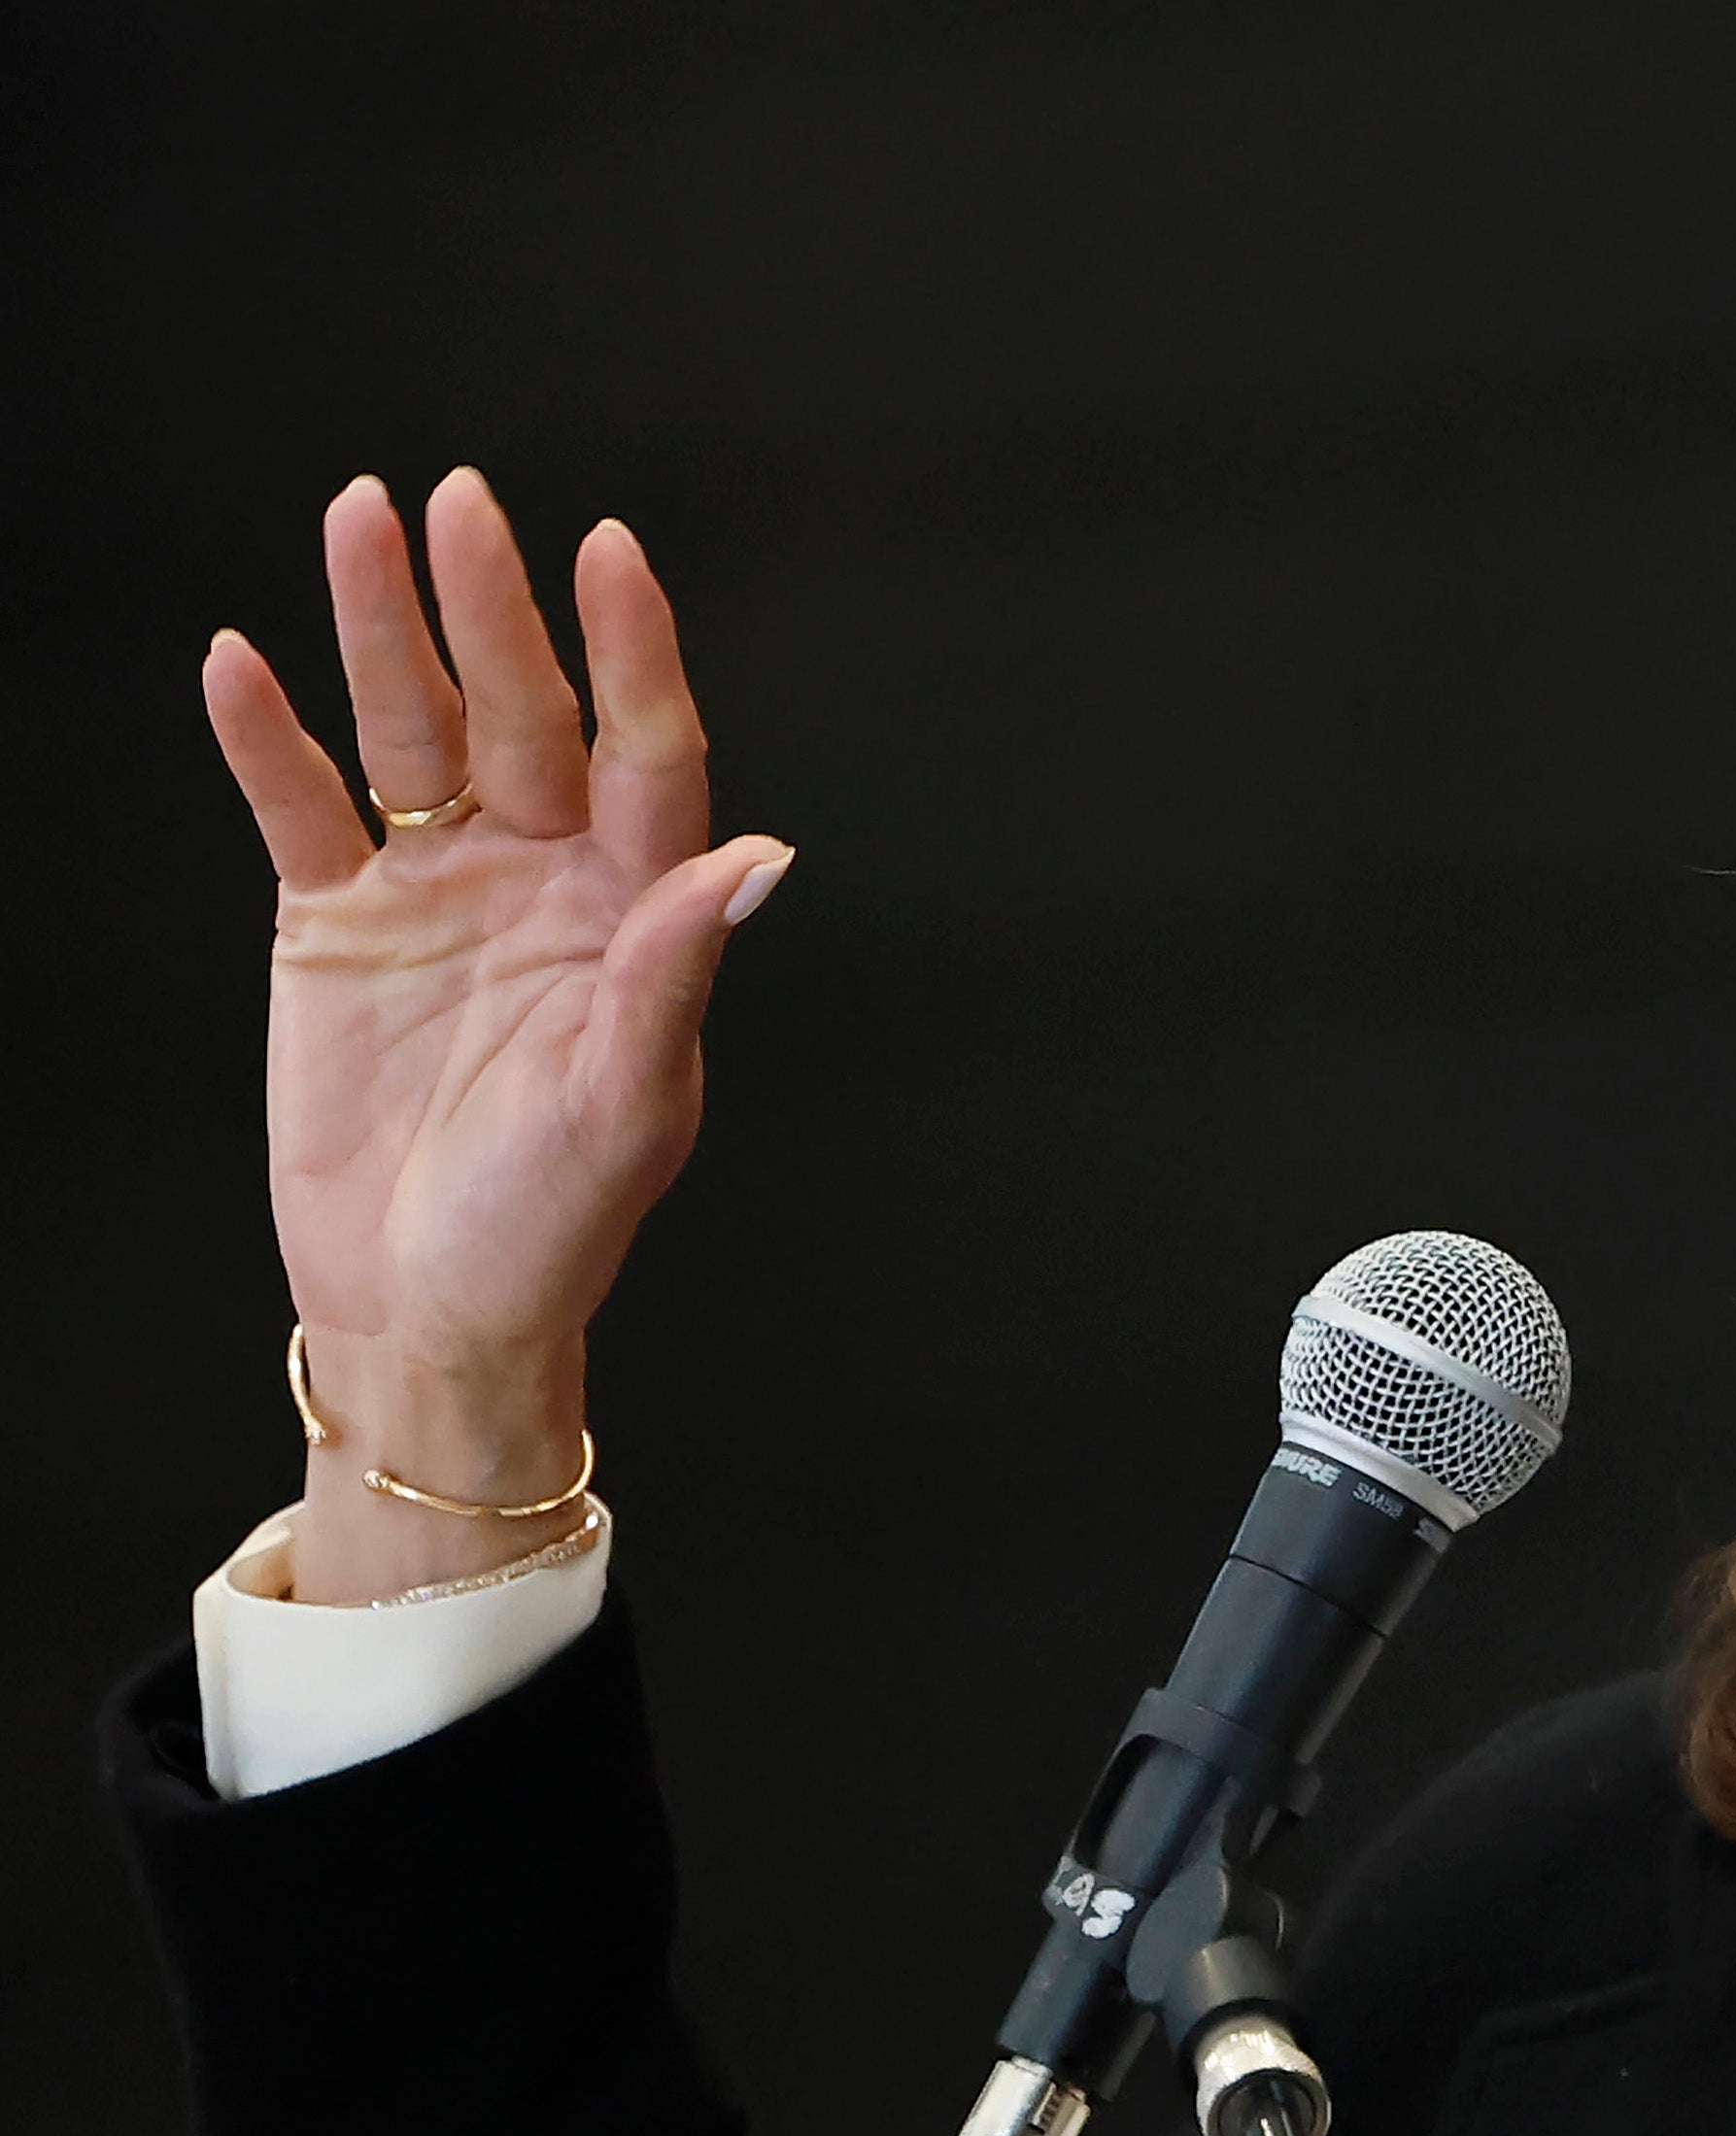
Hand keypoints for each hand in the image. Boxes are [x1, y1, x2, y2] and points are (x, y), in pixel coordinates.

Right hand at [205, 469, 787, 1596]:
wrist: (432, 1307)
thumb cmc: (554, 1224)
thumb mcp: (629, 1099)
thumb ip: (680, 966)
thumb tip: (767, 854)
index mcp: (634, 914)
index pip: (645, 752)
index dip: (629, 650)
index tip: (608, 548)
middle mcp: (542, 880)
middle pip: (522, 714)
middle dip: (491, 610)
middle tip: (459, 500)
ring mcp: (438, 891)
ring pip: (413, 732)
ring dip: (385, 632)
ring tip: (358, 517)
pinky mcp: (337, 925)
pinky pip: (301, 808)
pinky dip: (266, 740)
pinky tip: (240, 661)